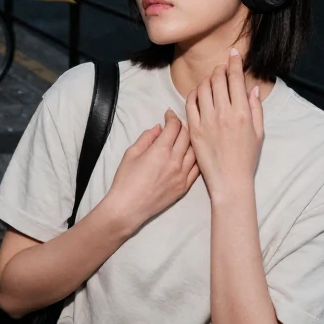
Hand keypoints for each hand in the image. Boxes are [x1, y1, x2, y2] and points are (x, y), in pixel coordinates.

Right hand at [104, 109, 199, 230]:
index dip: (172, 117)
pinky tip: (191, 155)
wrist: (128, 208)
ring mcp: (182, 175)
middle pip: (187, 136)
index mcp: (161, 151)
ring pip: (195, 151)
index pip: (174, 127)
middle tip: (176, 125)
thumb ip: (146, 138)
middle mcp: (175, 161)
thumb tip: (158, 128)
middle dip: (182, 126)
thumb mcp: (131, 153)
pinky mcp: (184, 187)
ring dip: (191, 141)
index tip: (169, 115)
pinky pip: (197, 168)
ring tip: (185, 138)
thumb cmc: (125, 181)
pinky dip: (196, 158)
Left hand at [186, 49, 263, 198]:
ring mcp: (207, 120)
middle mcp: (224, 113)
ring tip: (211, 82)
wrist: (229, 181)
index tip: (234, 54)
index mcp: (242, 112)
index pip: (236, 79)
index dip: (235, 63)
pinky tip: (199, 94)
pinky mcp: (194, 129)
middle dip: (221, 69)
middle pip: (218, 79)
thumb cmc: (246, 158)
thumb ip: (256, 108)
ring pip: (203, 88)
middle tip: (222, 68)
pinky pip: (190, 103)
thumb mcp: (259, 132)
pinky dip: (194, 94)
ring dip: (207, 80)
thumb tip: (253, 88)